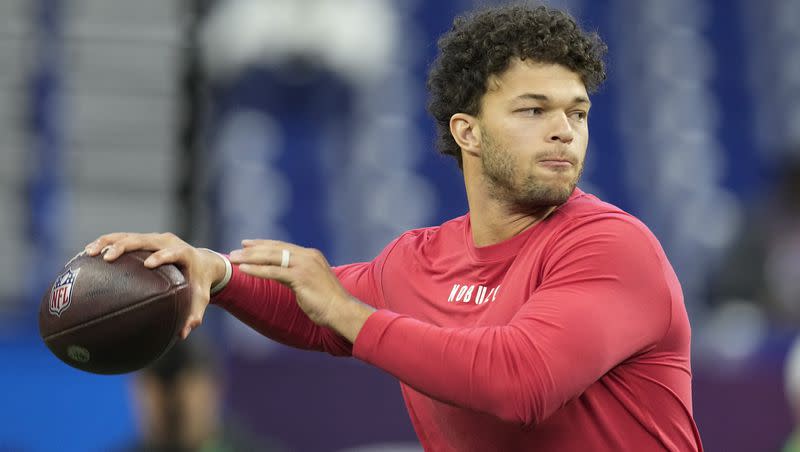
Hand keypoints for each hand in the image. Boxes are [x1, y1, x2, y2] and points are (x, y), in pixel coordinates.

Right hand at [84, 232, 226, 338]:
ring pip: (127, 236)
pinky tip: (85, 256)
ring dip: (107, 243)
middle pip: (143, 239)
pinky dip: (104, 245)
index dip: (161, 256)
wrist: (201, 262)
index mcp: (183, 253)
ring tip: (89, 253)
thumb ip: (194, 315)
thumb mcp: (201, 298)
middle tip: (107, 258)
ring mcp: (152, 239)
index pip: (172, 252)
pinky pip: (121, 239)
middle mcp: (166, 241)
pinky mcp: (142, 240)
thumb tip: (182, 335)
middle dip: (124, 246)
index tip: (149, 264)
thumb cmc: (199, 283)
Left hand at [229, 239, 374, 341]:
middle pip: (275, 249)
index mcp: (311, 255)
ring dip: (250, 258)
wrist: (342, 311)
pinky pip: (273, 272)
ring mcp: (305, 265)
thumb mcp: (311, 283)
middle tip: (235, 250)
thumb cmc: (328, 302)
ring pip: (272, 258)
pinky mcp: (300, 277)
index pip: (282, 246)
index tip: (247, 244)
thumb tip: (283, 276)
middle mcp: (308, 256)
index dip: (263, 244)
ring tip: (233, 259)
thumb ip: (297, 275)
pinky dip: (256, 270)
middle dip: (253, 249)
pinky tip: (243, 270)